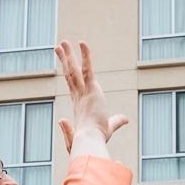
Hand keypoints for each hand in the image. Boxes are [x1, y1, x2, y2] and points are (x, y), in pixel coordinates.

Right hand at [54, 40, 128, 155]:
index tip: (64, 65)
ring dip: (68, 55)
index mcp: (79, 106)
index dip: (68, 74)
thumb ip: (116, 122)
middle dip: (64, 60)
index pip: (72, 86)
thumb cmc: (96, 140)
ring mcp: (83, 93)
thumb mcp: (109, 129)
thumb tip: (126, 119)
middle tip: (58, 47)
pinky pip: (87, 70)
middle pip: (69, 75)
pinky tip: (82, 43)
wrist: (89, 142)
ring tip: (63, 42)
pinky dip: (86, 56)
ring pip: (73, 70)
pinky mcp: (91, 90)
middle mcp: (78, 97)